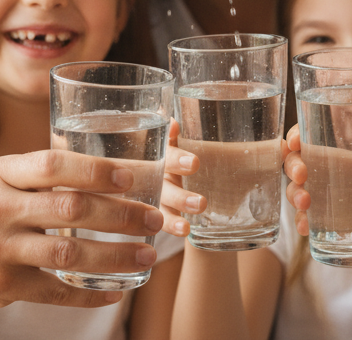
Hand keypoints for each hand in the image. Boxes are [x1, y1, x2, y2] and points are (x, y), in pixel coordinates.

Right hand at [0, 149, 163, 315]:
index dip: (96, 170)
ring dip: (115, 256)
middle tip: (154, 218)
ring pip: (69, 254)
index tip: (133, 176)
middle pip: (70, 209)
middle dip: (120, 215)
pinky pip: (55, 293)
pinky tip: (117, 290)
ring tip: (146, 254)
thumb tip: (108, 167)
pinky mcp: (0, 286)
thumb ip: (38, 176)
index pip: (53, 165)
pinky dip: (89, 294)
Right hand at [162, 119, 204, 236]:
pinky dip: (170, 226)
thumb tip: (172, 121)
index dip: (178, 159)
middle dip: (180, 196)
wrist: (156, 182)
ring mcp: (150, 196)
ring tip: (188, 227)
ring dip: (173, 218)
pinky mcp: (151, 215)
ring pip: (160, 207)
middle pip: (163, 186)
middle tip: (201, 204)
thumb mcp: (176, 145)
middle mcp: (152, 174)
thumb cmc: (173, 157)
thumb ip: (173, 137)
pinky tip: (184, 231)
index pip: (167, 155)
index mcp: (159, 154)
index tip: (195, 164)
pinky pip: (160, 222)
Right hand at [282, 125, 351, 236]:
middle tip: (303, 174)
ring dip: (295, 194)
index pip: (305, 134)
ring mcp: (317, 194)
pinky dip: (301, 221)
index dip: (294, 135)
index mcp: (332, 148)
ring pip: (293, 189)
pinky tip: (306, 227)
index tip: (296, 140)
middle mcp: (320, 169)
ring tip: (306, 202)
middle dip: (293, 166)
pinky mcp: (319, 219)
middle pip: (293, 160)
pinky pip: (302, 218)